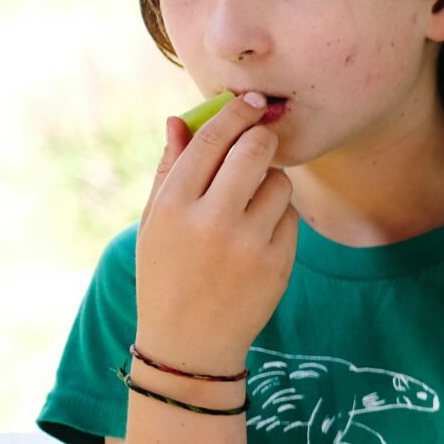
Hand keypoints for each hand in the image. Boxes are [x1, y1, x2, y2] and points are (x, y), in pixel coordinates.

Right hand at [135, 91, 298, 373]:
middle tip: (259, 139)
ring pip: (279, 182)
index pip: (213, 139)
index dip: (236, 113)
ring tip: (247, 202)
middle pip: (256, 151)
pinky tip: (257, 234)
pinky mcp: (278, 263)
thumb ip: (170, 168)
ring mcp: (249, 244)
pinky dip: (278, 215)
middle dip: (261, 139)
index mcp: (174, 205)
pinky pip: (290, 216)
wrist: (189, 343)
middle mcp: (212, 221)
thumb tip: (180, 119)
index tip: (251, 101)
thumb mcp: (154, 222)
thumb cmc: (166, 272)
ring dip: (269, 181)